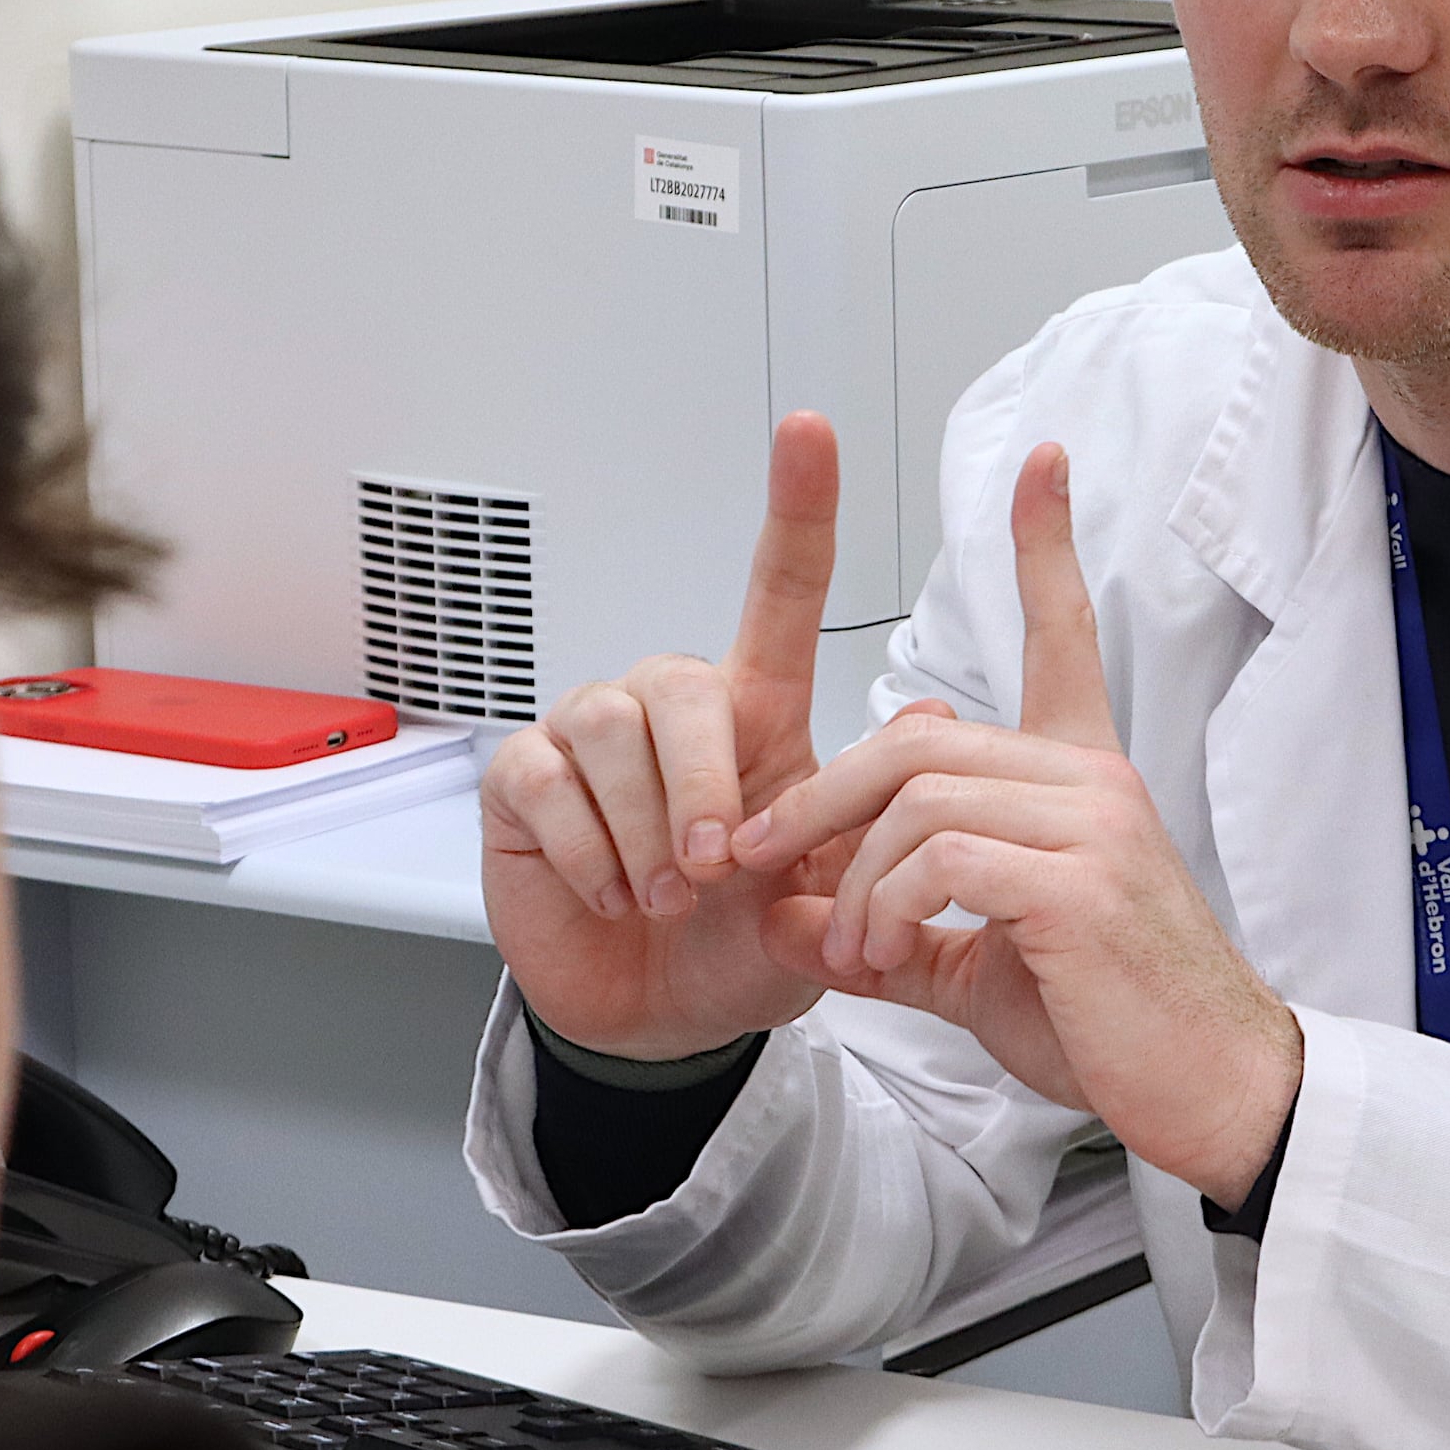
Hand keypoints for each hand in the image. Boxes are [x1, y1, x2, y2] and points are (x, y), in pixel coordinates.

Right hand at [479, 414, 849, 1056]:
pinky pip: (548, 782)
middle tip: (712, 869)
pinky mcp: (522, 779)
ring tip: (663, 891)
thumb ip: (861, 822)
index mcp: (754, 715)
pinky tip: (610, 890)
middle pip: (682, 684)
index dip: (797, 509)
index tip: (811, 431)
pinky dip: (588, 851)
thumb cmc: (739, 943)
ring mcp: (586, 737)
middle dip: (701, 782)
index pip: (778, 592)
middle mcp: (668, 708)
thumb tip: (927, 716)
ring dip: (646, 826)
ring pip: (611, 729)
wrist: (658, 1018)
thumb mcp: (822, 897)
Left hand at [732, 443, 1300, 1204]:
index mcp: (1081, 782)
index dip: (1047, 550)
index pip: (1064, 639)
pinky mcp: (1078, 881)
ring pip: (916, 799)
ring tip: (848, 952)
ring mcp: (1092, 824)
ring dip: (849, 880)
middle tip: (750, 861)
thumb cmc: (1109, 1030)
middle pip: (917, 736)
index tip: (1042, 464)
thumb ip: (898, 929)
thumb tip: (791, 916)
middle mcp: (1092, 781)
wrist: (1206, 1097)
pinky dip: (883, 909)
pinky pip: (941, 859)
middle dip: (814, 802)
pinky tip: (885, 959)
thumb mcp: (983, 970)